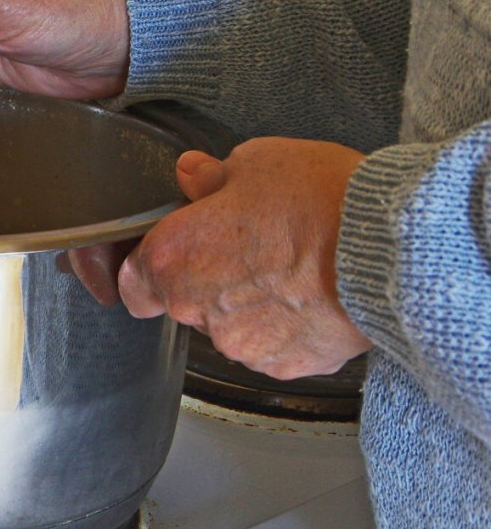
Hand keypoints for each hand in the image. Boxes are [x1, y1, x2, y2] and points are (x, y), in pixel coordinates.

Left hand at [117, 139, 373, 379]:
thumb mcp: (259, 162)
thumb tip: (193, 175)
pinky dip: (288, 329)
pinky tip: (316, 297)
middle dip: (211, 280)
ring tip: (295, 271)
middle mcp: (196, 308)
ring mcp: (240, 344)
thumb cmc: (323, 201)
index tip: (177, 257)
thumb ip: (213, 177)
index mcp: (175, 256)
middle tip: (255, 248)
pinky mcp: (284, 366)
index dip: (153, 270)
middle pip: (186, 302)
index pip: (134, 282)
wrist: (394, 250)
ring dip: (250, 307)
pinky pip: (274, 348)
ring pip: (231, 328)